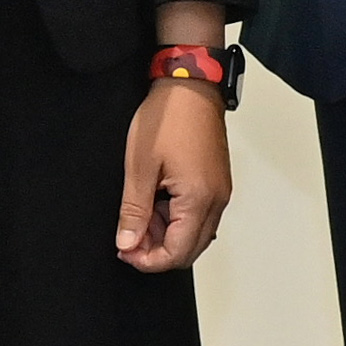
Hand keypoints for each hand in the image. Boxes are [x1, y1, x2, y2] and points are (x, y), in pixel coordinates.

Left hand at [116, 79, 231, 271]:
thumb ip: (134, 212)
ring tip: (140, 212)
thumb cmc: (168, 117)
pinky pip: (200, 215)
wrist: (190, 85)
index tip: (124, 250)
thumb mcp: (140, 167)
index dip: (147, 260)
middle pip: (189, 250)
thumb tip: (128, 243)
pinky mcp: (217, 181)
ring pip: (195, 234)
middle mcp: (217, 200)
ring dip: (167, 234)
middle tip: (129, 235)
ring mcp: (220, 191)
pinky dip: (178, 218)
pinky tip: (157, 201)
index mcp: (199, 199)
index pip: (176, 253)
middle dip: (157, 251)